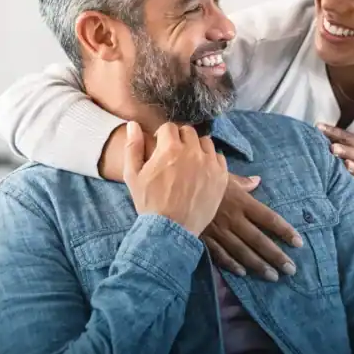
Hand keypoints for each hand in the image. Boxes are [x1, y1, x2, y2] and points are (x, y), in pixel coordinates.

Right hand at [123, 121, 228, 235]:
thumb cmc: (149, 202)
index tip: (161, 146)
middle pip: (188, 132)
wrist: (171, 229)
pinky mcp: (221, 177)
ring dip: (196, 147)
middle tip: (174, 155)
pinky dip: (210, 160)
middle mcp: (192, 152)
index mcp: (170, 148)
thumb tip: (133, 124)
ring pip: (205, 142)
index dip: (163, 136)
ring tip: (189, 162)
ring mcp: (209, 164)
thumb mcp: (132, 175)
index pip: (169, 127)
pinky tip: (202, 171)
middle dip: (180, 139)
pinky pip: (219, 157)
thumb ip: (133, 147)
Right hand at [201, 175, 303, 280]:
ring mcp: (219, 231)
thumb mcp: (224, 176)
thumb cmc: (202, 179)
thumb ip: (243, 182)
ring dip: (259, 265)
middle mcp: (234, 219)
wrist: (175, 188)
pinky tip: (243, 273)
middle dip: (276, 256)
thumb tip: (257, 181)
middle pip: (259, 240)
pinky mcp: (204, 238)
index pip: (269, 218)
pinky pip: (220, 255)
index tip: (298, 243)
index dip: (285, 231)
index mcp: (242, 202)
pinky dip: (232, 265)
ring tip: (273, 277)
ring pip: (242, 251)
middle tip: (291, 269)